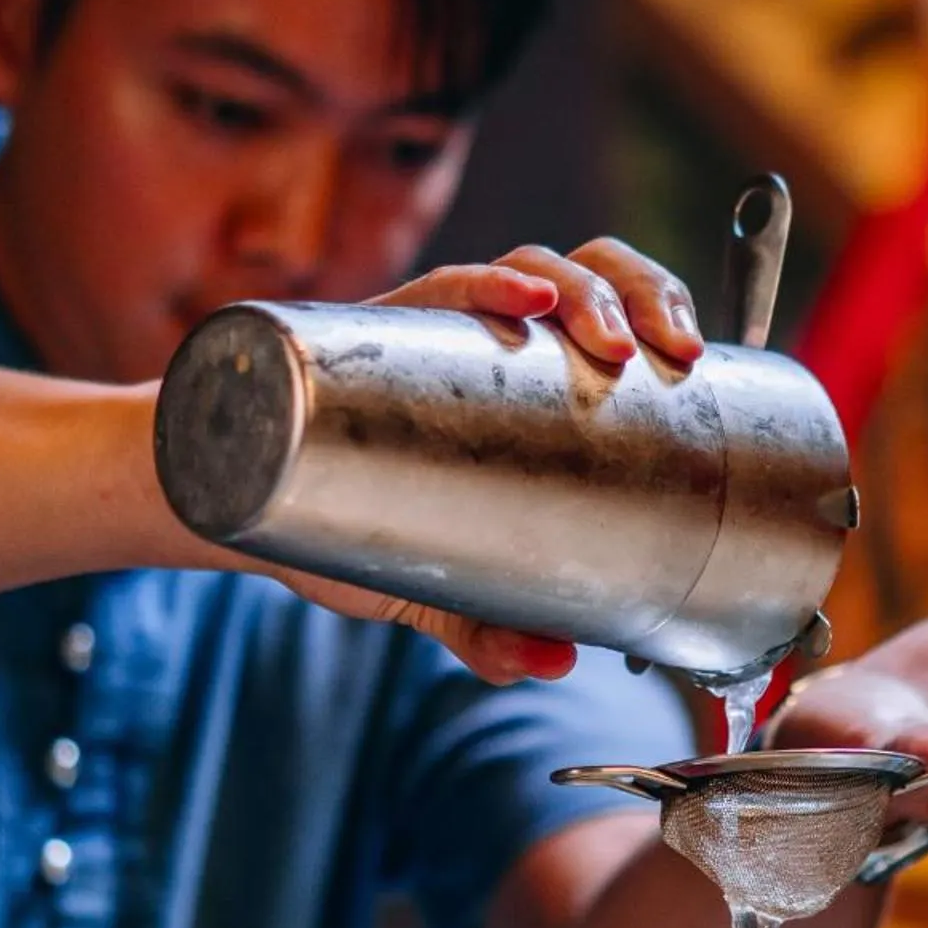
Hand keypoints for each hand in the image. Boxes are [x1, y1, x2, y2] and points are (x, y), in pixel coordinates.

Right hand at [319, 237, 705, 681]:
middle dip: (644, 294)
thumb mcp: (430, 586)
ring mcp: (436, 325)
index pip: (614, 309)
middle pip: (592, 272)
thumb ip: (487, 627)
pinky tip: (524, 298)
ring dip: (583, 288)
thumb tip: (554, 663)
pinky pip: (442, 286)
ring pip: (531, 265)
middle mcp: (490, 333)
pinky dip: (488, 283)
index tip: (694, 356)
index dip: (665, 310)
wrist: (234, 496)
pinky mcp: (376, 326)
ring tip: (605, 337)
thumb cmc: (346, 519)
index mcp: (529, 374)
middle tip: (672, 350)